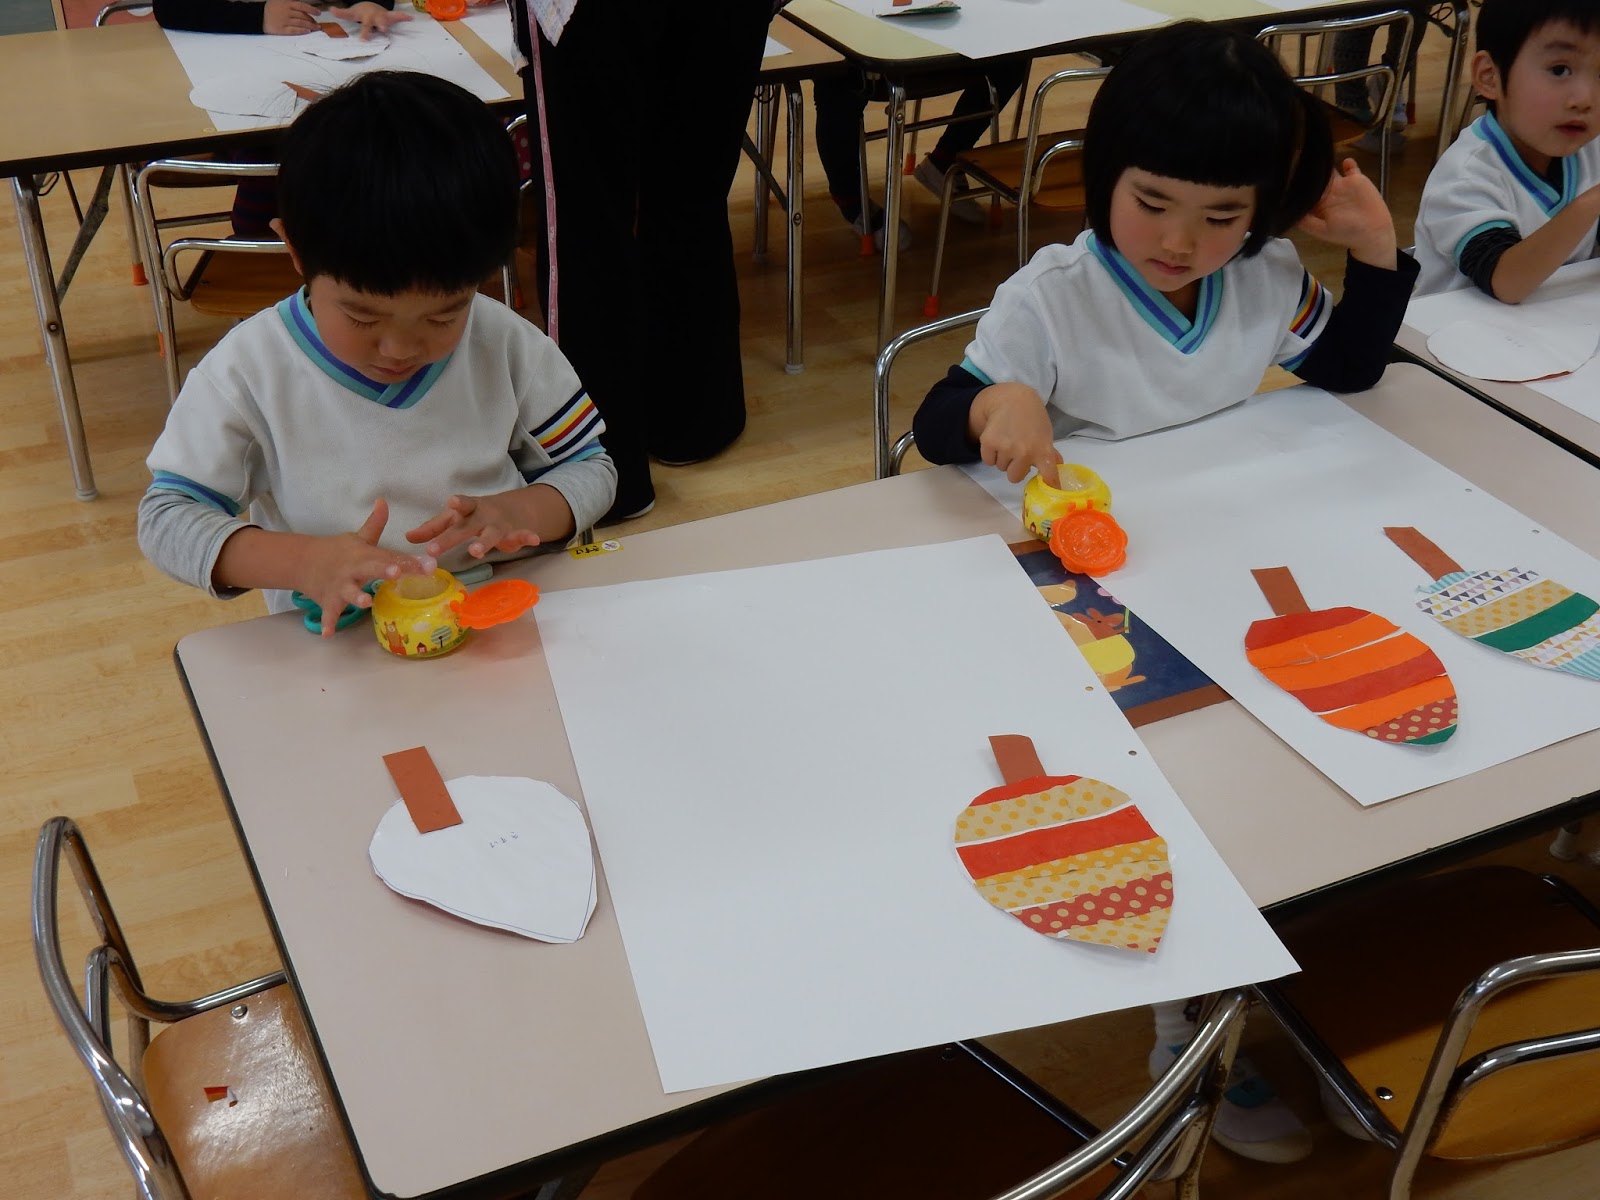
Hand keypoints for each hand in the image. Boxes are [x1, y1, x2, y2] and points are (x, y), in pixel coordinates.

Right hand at [263, 0, 319, 33]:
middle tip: (318, 24)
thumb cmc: (273, 8)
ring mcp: (284, 21)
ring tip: (316, 28)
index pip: (303, 6)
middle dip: (312, 20)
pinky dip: (302, 31)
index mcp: (287, 3)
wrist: (259, 17)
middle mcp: (286, 12)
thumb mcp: (281, 1)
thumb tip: (303, 4)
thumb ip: (292, 2)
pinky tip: (307, 31)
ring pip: (300, 23)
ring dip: (310, 26)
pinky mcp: (281, 29)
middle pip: (303, 16)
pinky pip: (294, 30)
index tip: (319, 13)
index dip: (312, 9)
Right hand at [298, 499, 430, 636]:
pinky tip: (329, 634)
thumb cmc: (338, 551)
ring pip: (349, 593)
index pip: (391, 558)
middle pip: (371, 569)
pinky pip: (328, 614)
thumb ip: (375, 523)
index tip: (430, 565)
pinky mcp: (328, 601)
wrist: (303, 561)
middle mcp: (354, 570)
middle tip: (397, 573)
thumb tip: (384, 500)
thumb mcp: (358, 537)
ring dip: (357, 597)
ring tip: (366, 602)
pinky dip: (327, 623)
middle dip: (384, 571)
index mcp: (365, 555)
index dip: (410, 562)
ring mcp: (340, 586)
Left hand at [328, 2, 411, 37]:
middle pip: (378, 21)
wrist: (371, 6)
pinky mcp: (390, 17)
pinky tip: (411, 18)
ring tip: (402, 25)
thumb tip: (330, 10)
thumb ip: (342, 13)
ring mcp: (384, 16)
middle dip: (381, 25)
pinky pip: (398, 16)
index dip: (364, 33)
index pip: (365, 25)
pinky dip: (404, 17)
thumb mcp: (352, 13)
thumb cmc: (361, 12)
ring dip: (394, 20)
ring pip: (388, 19)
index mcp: (366, 17)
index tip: (363, 41)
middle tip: (383, 30)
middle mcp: (376, 16)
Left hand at [405, 493, 541, 559]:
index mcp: (467, 510)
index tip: (450, 503)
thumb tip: (407, 537)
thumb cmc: (475, 516)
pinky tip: (534, 540)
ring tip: (476, 552)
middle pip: (467, 527)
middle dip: (452, 537)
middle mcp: (483, 516)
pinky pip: (523, 535)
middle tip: (435, 549)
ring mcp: (500, 525)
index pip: (459, 507)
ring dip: (485, 542)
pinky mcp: (516, 533)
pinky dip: (528, 537)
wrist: (512, 510)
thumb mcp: (454, 519)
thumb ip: (433, 528)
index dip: (456, 505)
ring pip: (492, 534)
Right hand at [970, 383, 1061, 484]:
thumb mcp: (1045, 434)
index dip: (1051, 485)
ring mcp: (1005, 448)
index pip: (1049, 475)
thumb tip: (1057, 467)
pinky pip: (988, 460)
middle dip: (1014, 468)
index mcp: (1042, 450)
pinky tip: (997, 439)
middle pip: (1014, 477)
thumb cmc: (1032, 418)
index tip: (1053, 490)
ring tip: (1007, 441)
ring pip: (1000, 468)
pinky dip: (990, 453)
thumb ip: (1049, 453)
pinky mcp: (989, 443)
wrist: (1011, 399)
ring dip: (1003, 458)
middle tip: (1016, 452)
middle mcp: (1024, 452)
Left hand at [1296, 158, 1397, 269]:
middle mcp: (1328, 193)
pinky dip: (1347, 162)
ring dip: (1324, 163)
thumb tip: (1288, 213)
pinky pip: (1351, 167)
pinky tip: (1345, 161)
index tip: (1287, 175)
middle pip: (1315, 179)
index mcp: (1318, 205)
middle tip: (1298, 158)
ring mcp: (1342, 185)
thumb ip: (1306, 222)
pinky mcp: (1356, 179)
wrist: (1373, 231)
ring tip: (1317, 154)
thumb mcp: (1323, 230)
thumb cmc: (1346, 233)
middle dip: (1307, 170)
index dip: (1297, 185)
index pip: (1304, 192)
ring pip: (1330, 171)